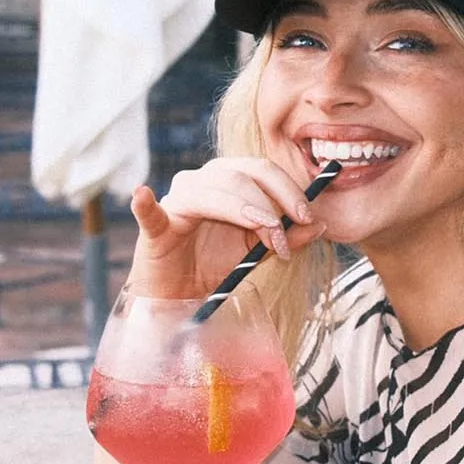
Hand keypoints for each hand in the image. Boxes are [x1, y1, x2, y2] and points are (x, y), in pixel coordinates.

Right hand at [126, 157, 326, 297]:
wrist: (184, 292)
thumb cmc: (218, 263)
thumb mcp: (260, 251)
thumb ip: (289, 237)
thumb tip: (321, 224)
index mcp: (230, 182)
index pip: (262, 170)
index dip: (288, 190)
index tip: (309, 217)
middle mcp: (202, 182)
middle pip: (240, 175)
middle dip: (271, 203)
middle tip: (287, 232)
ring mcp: (176, 200)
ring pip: (211, 190)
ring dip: (245, 212)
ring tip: (266, 238)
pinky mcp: (155, 226)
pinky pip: (149, 212)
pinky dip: (145, 203)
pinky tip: (143, 194)